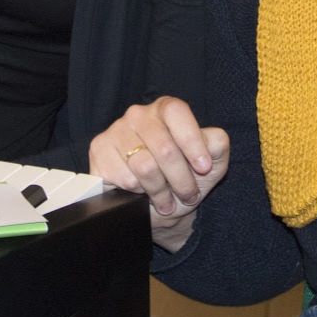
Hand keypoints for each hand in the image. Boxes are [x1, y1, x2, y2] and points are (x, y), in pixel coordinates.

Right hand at [89, 96, 228, 252]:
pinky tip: (142, 194)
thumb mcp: (211, 165)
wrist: (156, 207)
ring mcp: (116, 130)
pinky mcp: (99, 150)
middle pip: (164, 147)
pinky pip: (124, 177)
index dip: (192, 141)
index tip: (203, 168)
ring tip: (167, 200)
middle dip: (181, 179)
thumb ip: (217, 146)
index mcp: (166, 109)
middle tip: (188, 195)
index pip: (176, 112)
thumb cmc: (184, 179)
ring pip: (144, 166)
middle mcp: (138, 114)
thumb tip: (214, 139)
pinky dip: (138, 193)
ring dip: (161, 191)